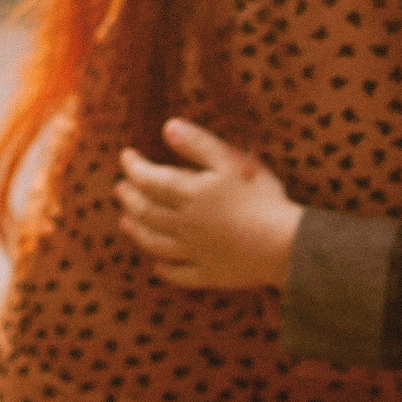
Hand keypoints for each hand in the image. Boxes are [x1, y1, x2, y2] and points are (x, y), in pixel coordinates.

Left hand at [115, 118, 301, 289]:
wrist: (282, 245)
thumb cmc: (260, 197)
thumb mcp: (230, 161)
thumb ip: (199, 144)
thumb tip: (168, 126)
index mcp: (189, 194)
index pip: (150, 179)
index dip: (133, 166)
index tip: (125, 156)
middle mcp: (184, 224)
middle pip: (147, 211)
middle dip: (129, 198)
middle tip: (119, 188)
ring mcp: (195, 252)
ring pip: (156, 243)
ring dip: (137, 231)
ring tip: (125, 222)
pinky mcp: (210, 273)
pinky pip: (180, 274)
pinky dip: (165, 270)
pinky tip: (158, 267)